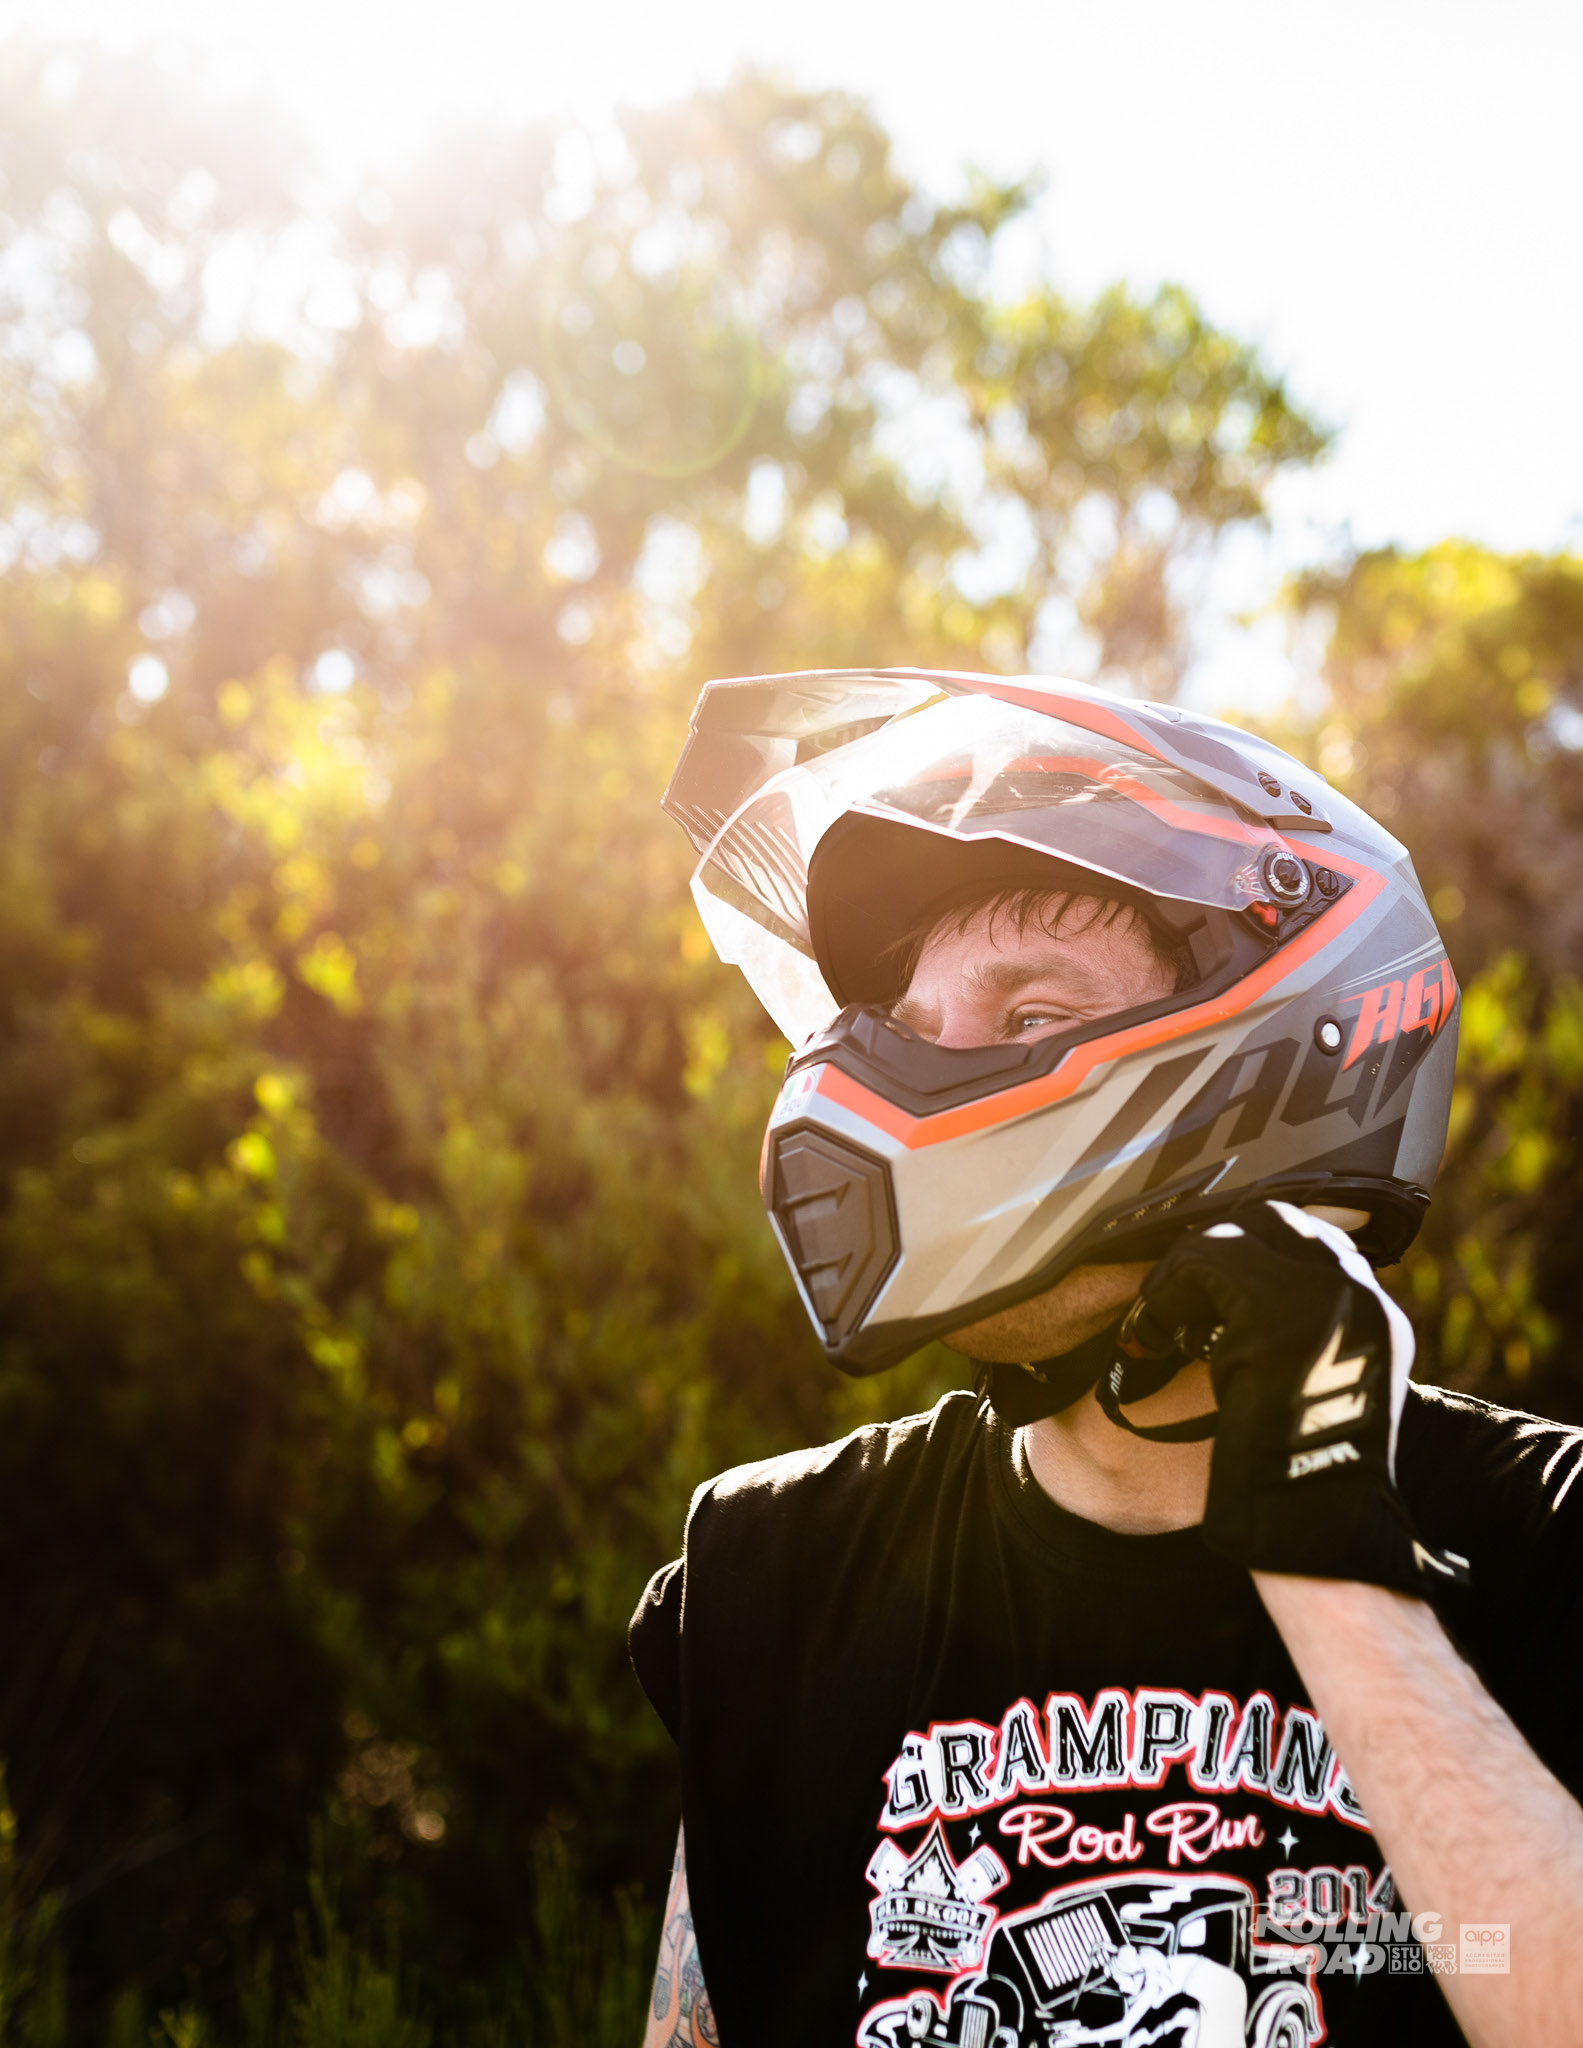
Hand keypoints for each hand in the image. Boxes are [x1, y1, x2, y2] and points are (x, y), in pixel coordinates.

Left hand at [1137, 1200, 1468, 1591]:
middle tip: (1180, 1289)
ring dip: (1184, 1273)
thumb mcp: (1319, 1391)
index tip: (1213, 1276)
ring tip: (1161, 1317)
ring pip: (1233, 1240)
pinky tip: (1154, 1333)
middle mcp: (1360, 1296)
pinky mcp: (1275, 1313)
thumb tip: (1240, 1311)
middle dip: (1218, 1248)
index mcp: (1378, 1316)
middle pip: (1275, 1223)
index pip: (1315, 1237)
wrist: (1317, 1520)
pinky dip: (1167, 1294)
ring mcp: (1322, 1299)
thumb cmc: (1307, 1473)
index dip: (1255, 1247)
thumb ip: (1301, 1341)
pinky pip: (1204, 1267)